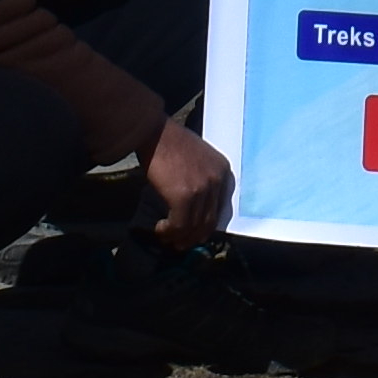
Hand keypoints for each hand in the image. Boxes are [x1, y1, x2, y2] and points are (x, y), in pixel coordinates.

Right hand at [146, 123, 232, 245]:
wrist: (154, 132)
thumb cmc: (170, 142)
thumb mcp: (197, 158)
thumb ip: (202, 179)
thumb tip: (193, 207)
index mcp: (223, 170)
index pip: (220, 207)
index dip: (206, 225)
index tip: (195, 233)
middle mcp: (217, 181)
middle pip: (209, 221)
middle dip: (195, 237)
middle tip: (182, 244)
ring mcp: (202, 190)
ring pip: (194, 226)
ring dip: (180, 238)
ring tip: (169, 241)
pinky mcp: (184, 197)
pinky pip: (179, 224)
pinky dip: (169, 232)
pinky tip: (160, 230)